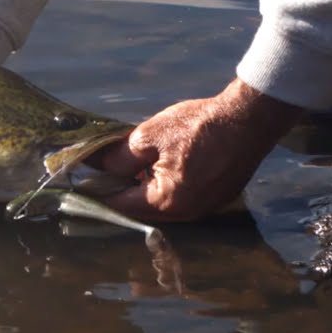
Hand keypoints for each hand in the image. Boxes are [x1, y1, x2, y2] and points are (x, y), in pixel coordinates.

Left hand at [97, 78, 302, 221]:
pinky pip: (181, 199)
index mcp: (167, 201)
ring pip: (161, 205)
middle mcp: (186, 214)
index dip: (98, 194)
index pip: (120, 206)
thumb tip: (95, 164)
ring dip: (143, 190)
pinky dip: (165, 187)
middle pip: (141, 210)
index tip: (81, 184)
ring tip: (130, 168)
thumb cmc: (200, 125)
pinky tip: (159, 167)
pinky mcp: (216, 198)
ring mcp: (204, 208)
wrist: (249, 118)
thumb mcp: (150, 135)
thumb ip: (118, 156)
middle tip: (103, 173)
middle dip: (121, 192)